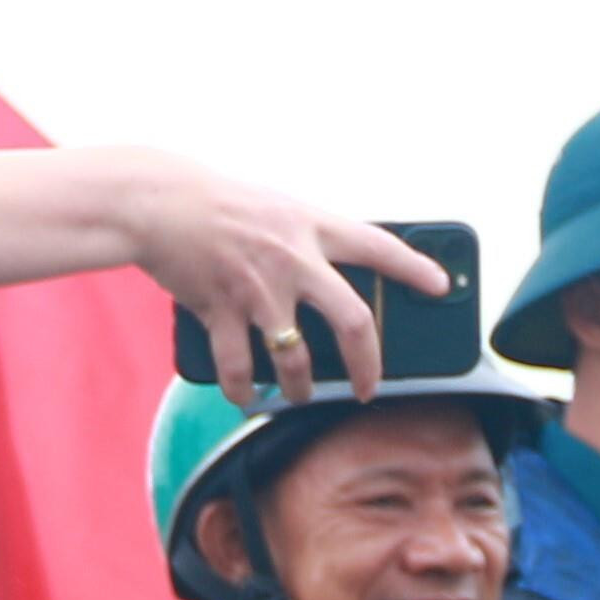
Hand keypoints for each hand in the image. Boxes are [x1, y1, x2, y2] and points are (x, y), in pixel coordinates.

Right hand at [123, 154, 448, 407]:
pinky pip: (239, 367)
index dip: (414, 267)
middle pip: (352, 321)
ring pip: (295, 358)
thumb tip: (331, 276)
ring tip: (301, 396)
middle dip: (369, 364)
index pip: (378, 246)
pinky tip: (245, 397)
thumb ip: (307, 239)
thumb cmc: (219, 205)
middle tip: (370, 388)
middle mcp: (293, 259)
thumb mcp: (276, 208)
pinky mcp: (220, 309)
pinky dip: (241, 390)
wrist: (158, 202)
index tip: (441, 286)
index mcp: (311, 227)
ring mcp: (258, 288)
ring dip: (300, 388)